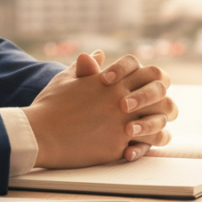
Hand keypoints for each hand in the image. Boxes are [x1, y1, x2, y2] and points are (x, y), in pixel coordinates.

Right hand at [24, 51, 176, 168]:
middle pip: (162, 96)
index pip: (150, 72)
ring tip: (154, 130)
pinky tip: (138, 148)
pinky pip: (145, 146)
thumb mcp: (67, 79)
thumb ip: (86, 67)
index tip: (147, 88)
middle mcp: (123, 100)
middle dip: (163, 101)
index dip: (152, 80)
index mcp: (113, 82)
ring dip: (159, 125)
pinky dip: (145, 147)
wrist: (38, 134)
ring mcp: (123, 124)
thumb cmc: (50, 105)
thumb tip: (97, 53)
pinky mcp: (118, 146)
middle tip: (159, 108)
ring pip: (160, 122)